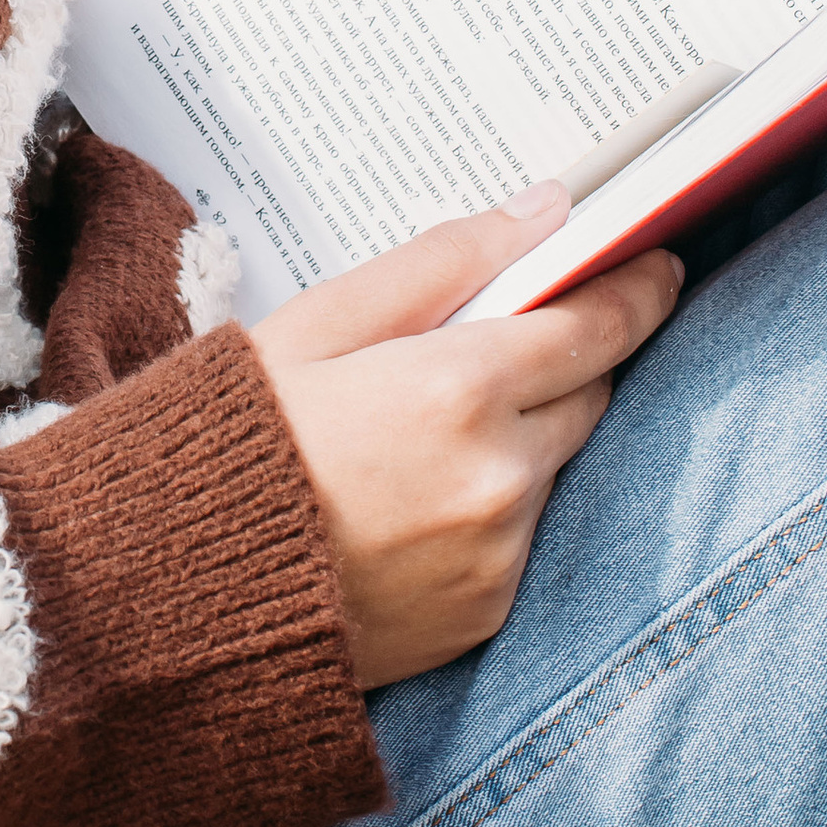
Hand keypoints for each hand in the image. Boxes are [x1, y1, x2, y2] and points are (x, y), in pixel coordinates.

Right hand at [254, 190, 681, 687]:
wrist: (170, 590)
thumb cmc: (233, 435)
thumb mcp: (319, 322)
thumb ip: (442, 263)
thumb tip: (542, 212)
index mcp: (456, 388)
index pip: (593, 326)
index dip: (634, 290)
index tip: (657, 263)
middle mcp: (497, 477)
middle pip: (587, 394)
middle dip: (564, 360)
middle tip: (517, 337)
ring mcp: (497, 555)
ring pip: (553, 467)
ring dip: (521, 437)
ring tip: (423, 432)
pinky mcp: (485, 615)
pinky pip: (521, 538)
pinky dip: (491, 507)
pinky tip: (413, 499)